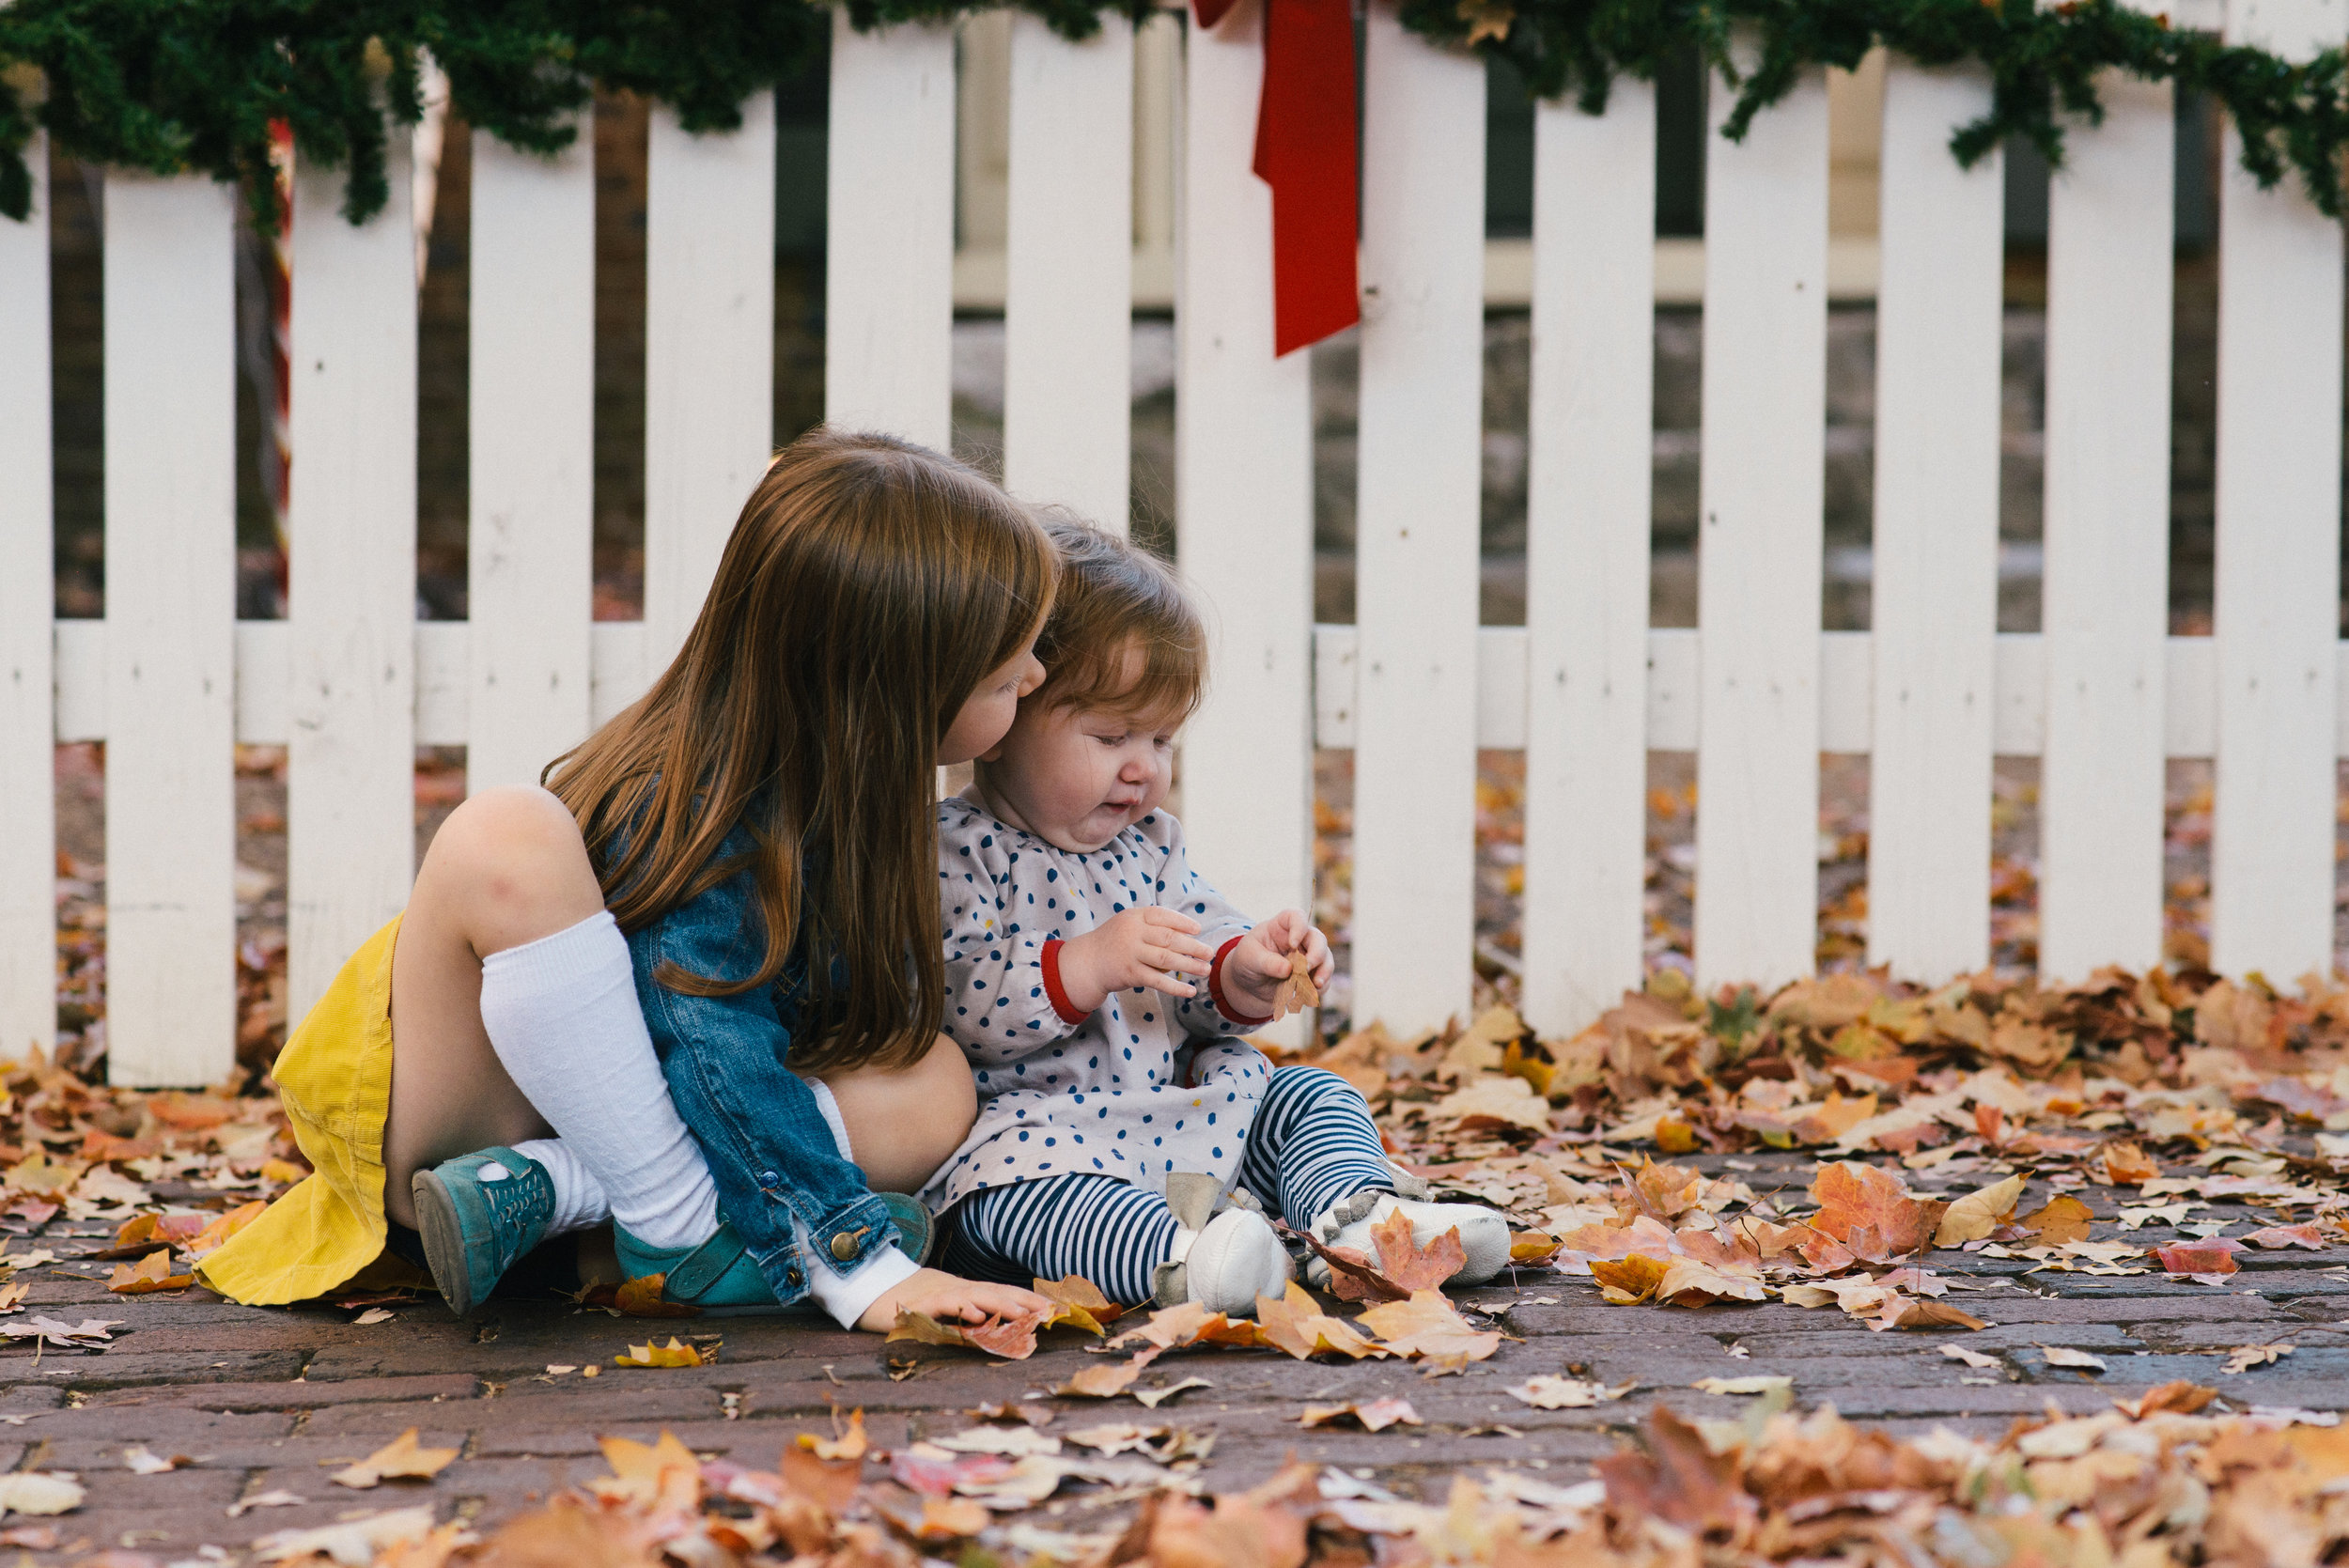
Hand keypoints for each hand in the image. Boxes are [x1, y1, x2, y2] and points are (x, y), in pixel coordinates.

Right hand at [857, 1267, 1051, 1332]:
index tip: (1055, 1307)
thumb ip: (966, 1315)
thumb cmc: (912, 1304)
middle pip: (996, 1291)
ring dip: (1001, 1303)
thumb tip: (996, 1325)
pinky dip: (961, 1308)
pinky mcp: (920, 1304)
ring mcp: (939, 1294)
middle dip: (1024, 1300)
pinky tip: (976, 1314)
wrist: (872, 1290)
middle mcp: (957, 1289)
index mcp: (965, 1291)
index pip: (1002, 1291)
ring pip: (975, 1295)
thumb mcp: (945, 1309)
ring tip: (1022, 1312)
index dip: (1028, 1298)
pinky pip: (944, 1305)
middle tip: (1048, 1311)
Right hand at [1056, 907, 1214, 1012]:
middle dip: (1193, 946)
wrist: (1087, 963)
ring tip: (1206, 970)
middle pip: (1169, 938)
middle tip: (1210, 952)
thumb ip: (1152, 925)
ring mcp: (1131, 954)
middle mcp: (1132, 933)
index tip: (1198, 929)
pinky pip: (1158, 981)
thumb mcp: (1128, 925)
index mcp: (1134, 917)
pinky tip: (1190, 991)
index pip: (1162, 915)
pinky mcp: (1130, 974)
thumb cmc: (1114, 942)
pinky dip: (1176, 987)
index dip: (1182, 922)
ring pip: (1167, 959)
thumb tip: (1187, 931)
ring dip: (1190, 965)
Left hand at [1218, 910, 1332, 1018]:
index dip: (1299, 927)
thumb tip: (1288, 969)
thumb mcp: (1249, 958)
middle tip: (1307, 968)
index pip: (1296, 917)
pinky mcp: (1310, 976)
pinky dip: (1320, 988)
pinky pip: (1323, 980)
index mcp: (1282, 927)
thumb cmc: (1247, 962)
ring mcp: (1308, 957)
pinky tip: (1311, 995)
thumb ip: (1267, 962)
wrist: (1248, 985)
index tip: (1293, 944)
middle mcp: (1299, 939)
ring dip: (1324, 972)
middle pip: (1318, 939)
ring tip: (1316, 985)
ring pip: (1326, 959)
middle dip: (1317, 953)